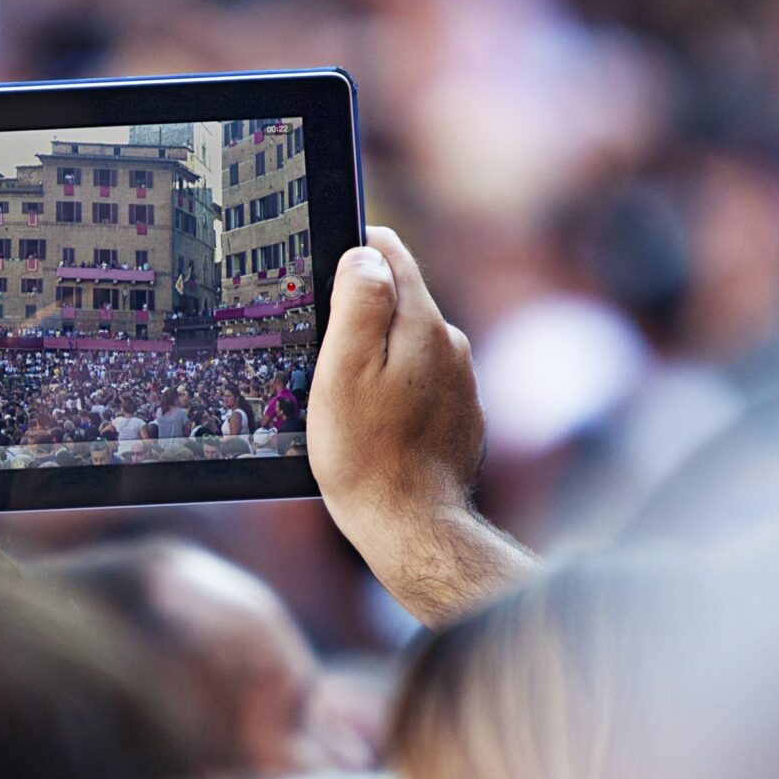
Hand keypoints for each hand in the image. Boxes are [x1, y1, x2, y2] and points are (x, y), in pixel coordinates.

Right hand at [309, 227, 481, 526]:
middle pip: (399, 297)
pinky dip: (395, 387)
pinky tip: (372, 418)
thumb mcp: (343, 369)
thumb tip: (366, 253)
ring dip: (379, 351)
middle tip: (319, 341)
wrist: (411, 526)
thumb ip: (359, 302)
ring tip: (342, 388)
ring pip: (409, 342)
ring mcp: (460, 381)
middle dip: (361, 308)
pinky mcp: (459, 415)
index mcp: (422, 324)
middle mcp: (450, 345)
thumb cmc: (365, 452)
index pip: (389, 253)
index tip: (319, 275)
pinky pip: (421, 381)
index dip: (350, 252)